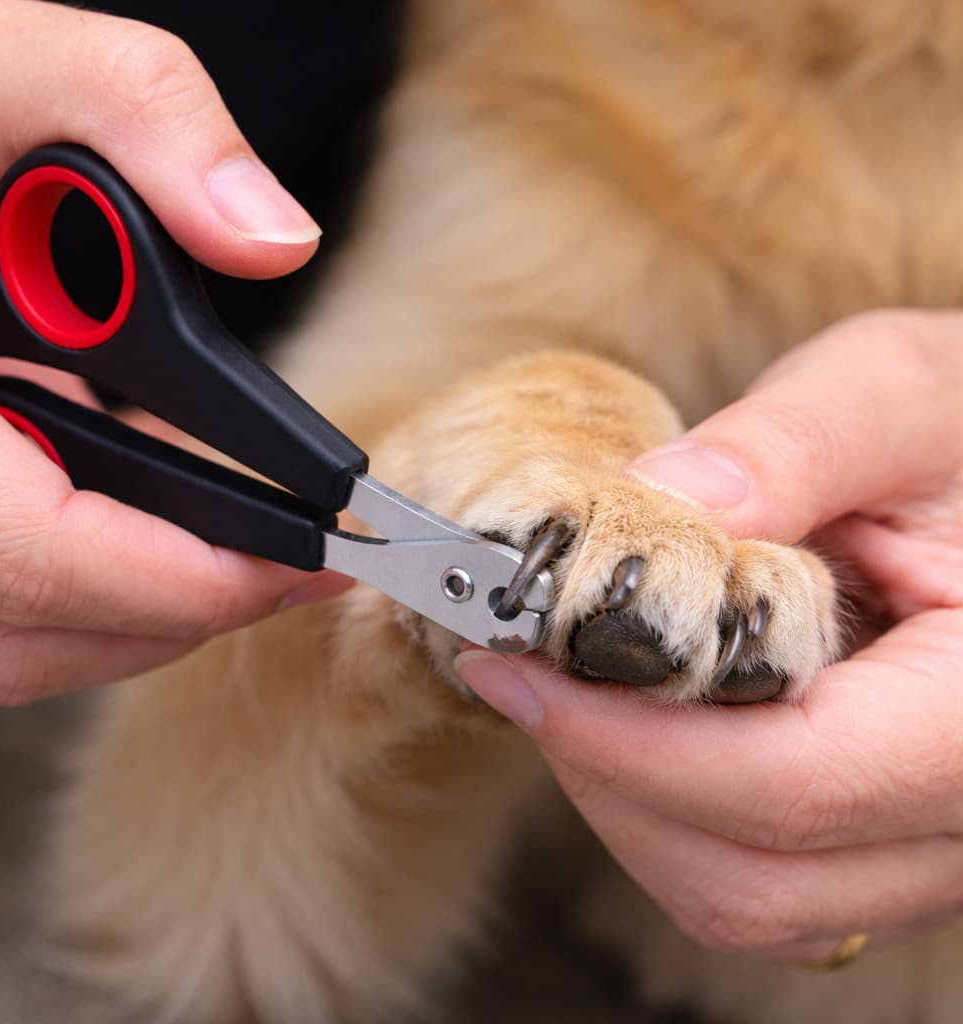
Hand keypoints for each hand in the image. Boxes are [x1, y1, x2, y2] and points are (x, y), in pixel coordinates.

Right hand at [0, 0, 348, 703]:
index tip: (304, 556)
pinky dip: (94, 578)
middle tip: (297, 564)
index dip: (187, 576)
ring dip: (142, 606)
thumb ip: (136, 113)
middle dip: (185, 605)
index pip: (35, 549)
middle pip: (28, 626)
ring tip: (243, 539)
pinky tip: (159, 514)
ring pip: (8, 638)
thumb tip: (273, 235)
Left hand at [457, 311, 962, 962]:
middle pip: (749, 872)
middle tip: (524, 673)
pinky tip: (629, 724)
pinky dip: (665, 815)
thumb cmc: (960, 434)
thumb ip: (790, 446)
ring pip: (741, 896)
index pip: (789, 781)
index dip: (623, 742)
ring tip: (573, 691)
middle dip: (606, 774)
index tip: (512, 672)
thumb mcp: (893, 398)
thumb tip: (660, 506)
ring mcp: (929, 842)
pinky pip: (755, 882)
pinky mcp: (883, 839)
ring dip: (625, 801)